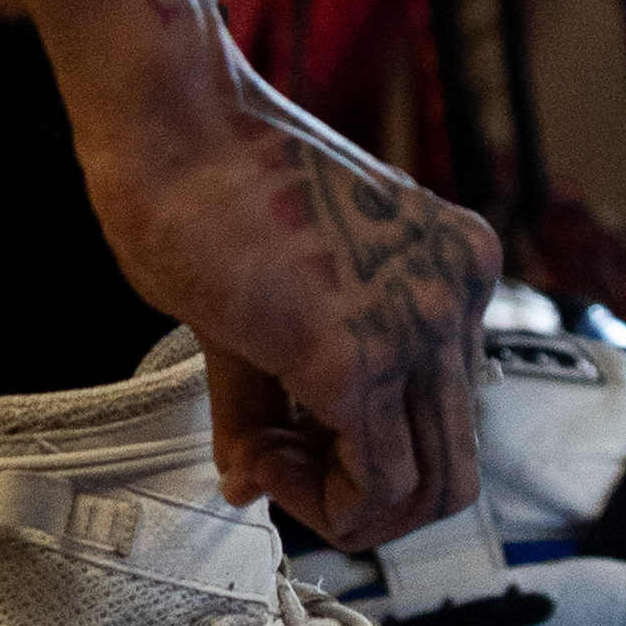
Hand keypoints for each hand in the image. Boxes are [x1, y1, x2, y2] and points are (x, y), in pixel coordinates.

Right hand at [78, 69, 495, 544]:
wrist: (169, 121)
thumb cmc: (199, 185)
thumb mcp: (264, 302)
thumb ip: (271, 401)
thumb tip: (248, 487)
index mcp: (449, 264)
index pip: (444, 409)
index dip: (366, 451)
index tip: (284, 439)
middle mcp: (456, 292)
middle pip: (454, 464)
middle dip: (365, 496)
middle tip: (278, 466)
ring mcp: (419, 324)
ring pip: (430, 490)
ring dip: (341, 504)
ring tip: (264, 458)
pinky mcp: (361, 358)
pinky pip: (373, 486)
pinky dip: (316, 501)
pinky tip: (259, 459)